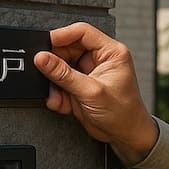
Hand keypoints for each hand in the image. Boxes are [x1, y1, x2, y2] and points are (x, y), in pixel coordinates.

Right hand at [33, 22, 157, 163]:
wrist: (125, 136)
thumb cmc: (123, 113)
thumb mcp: (91, 91)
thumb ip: (64, 74)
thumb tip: (43, 58)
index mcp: (110, 52)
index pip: (82, 32)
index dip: (62, 35)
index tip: (45, 43)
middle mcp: (99, 59)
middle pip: (68, 48)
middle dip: (55, 63)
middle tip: (45, 72)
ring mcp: (88, 73)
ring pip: (61, 67)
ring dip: (54, 81)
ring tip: (56, 93)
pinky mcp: (79, 86)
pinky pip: (61, 83)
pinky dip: (57, 93)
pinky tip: (60, 102)